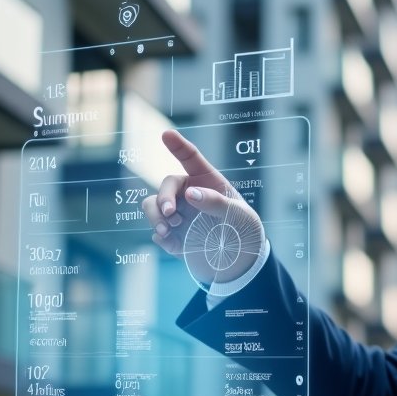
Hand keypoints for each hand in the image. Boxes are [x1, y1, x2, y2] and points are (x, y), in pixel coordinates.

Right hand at [141, 129, 264, 286]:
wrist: (242, 261)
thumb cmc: (244, 228)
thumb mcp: (239, 214)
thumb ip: (216, 202)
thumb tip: (190, 193)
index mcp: (207, 181)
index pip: (190, 158)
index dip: (178, 145)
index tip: (166, 134)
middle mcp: (189, 194)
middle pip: (166, 186)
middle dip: (164, 198)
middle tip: (170, 214)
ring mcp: (179, 215)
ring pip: (153, 206)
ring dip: (155, 216)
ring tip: (168, 231)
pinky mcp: (172, 236)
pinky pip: (157, 232)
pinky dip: (161, 237)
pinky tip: (173, 245)